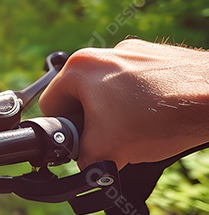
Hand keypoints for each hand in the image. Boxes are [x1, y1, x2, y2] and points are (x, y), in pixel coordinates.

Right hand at [39, 39, 208, 168]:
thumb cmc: (161, 118)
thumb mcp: (107, 149)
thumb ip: (82, 158)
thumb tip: (84, 162)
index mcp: (80, 66)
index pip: (52, 105)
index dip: (65, 131)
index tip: (84, 144)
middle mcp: (105, 52)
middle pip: (82, 98)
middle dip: (95, 122)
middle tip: (114, 141)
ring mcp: (135, 53)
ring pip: (110, 93)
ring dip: (118, 114)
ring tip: (140, 131)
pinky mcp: (160, 59)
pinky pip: (138, 86)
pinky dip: (143, 105)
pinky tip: (158, 119)